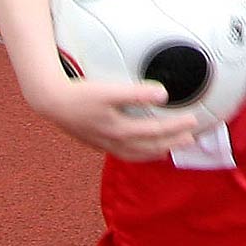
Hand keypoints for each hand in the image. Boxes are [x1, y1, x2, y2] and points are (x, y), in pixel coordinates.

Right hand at [31, 74, 201, 159]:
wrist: (52, 102)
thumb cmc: (80, 95)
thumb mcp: (109, 91)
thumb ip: (137, 93)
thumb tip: (163, 94)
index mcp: (120, 130)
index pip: (156, 132)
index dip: (176, 127)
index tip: (193, 121)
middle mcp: (115, 142)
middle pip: (150, 147)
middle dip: (172, 143)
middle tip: (191, 138)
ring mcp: (106, 144)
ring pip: (138, 154)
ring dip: (157, 150)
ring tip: (171, 147)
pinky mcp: (99, 142)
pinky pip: (125, 153)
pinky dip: (139, 153)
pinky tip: (142, 148)